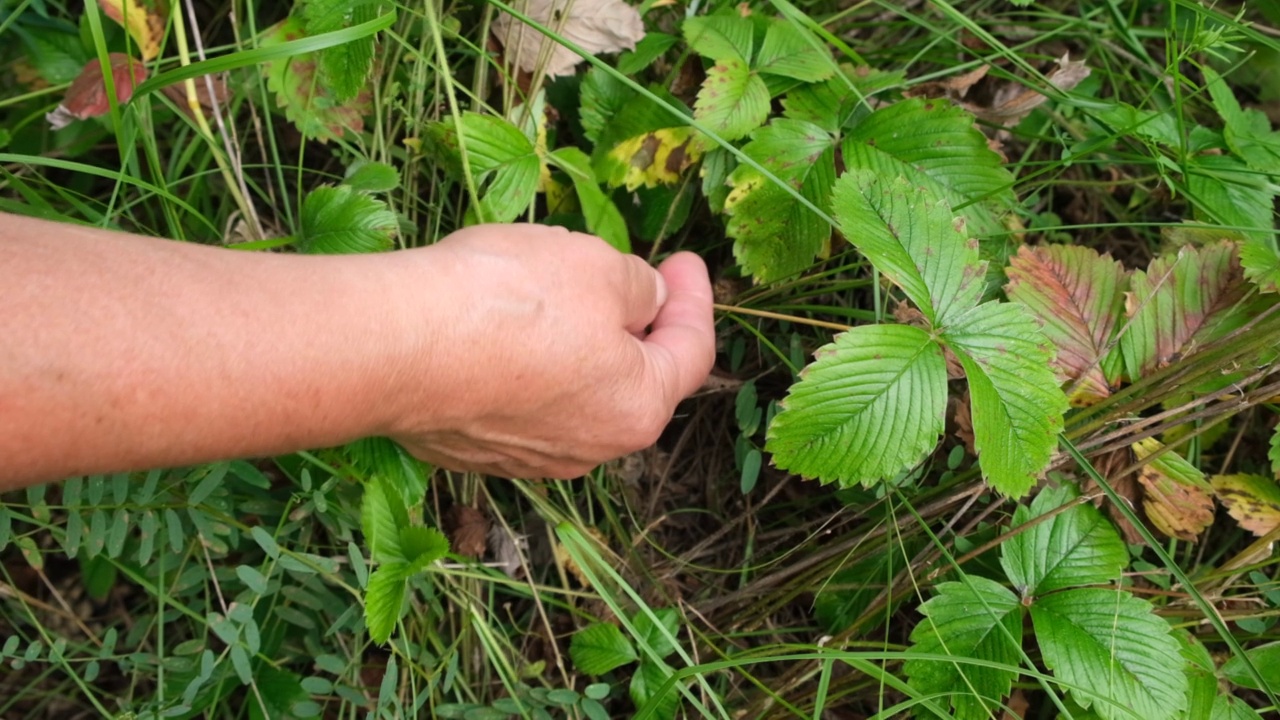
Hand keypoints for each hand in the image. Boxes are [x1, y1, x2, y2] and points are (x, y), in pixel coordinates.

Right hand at [385, 224, 715, 478]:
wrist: (393, 345)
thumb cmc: (509, 303)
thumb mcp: (597, 266)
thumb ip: (638, 284)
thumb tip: (646, 297)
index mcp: (637, 410)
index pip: (691, 351)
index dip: (694, 297)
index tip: (685, 260)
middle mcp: (588, 449)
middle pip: (631, 378)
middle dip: (635, 324)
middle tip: (628, 276)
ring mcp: (526, 457)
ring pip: (570, 389)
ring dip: (576, 343)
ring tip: (554, 290)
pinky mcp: (471, 449)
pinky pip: (516, 399)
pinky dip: (524, 362)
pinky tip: (500, 321)